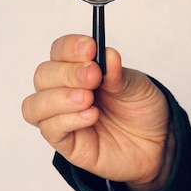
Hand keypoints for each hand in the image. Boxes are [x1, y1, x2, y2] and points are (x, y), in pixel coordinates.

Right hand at [21, 35, 173, 190]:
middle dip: (67, 73)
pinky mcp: (67, 143)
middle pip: (43, 75)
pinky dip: (68, 120)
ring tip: (88, 98)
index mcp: (79, 69)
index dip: (70, 47)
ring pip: (35, 105)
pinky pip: (50, 130)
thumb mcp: (137, 87)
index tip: (90, 48)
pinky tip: (91, 116)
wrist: (156, 143)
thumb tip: (108, 54)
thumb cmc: (141, 110)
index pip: (59, 51)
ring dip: (60, 98)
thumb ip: (119, 74)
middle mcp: (65, 91)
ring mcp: (62, 117)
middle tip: (93, 76)